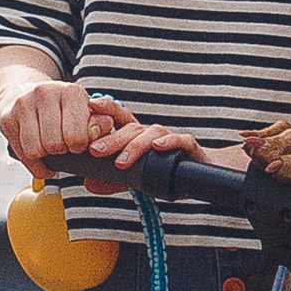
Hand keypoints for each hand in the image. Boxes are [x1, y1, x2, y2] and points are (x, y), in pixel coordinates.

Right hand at [0, 75, 132, 170]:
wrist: (22, 90)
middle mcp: (46, 93)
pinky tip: (37, 155)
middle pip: (55, 145)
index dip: (78, 146)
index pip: (77, 136)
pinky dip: (32, 162)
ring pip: (36, 151)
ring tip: (49, 148)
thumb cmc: (59, 107)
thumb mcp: (82, 110)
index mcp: (72, 91)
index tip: (76, 143)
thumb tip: (101, 129)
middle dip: (61, 151)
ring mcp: (23, 104)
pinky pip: (22, 154)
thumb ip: (99, 123)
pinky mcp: (5, 116)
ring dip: (45, 157)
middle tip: (61, 146)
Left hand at [103, 117, 234, 171]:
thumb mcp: (136, 177)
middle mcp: (152, 133)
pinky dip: (169, 141)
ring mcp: (171, 138)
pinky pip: (180, 140)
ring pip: (152, 134)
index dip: (107, 108)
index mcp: (137, 135)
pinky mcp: (189, 147)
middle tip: (95, 151)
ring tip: (121, 162)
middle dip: (113, 139)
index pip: (120, 117)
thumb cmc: (166, 171)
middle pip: (131, 129)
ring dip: (135, 146)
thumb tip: (89, 183)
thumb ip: (113, 180)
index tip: (91, 106)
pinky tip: (158, 148)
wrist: (201, 176)